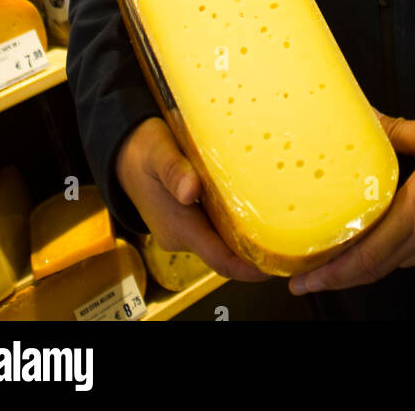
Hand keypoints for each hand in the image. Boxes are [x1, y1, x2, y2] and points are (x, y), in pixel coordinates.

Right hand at [115, 117, 270, 281]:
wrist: (121, 149)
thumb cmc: (142, 147)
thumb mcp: (157, 151)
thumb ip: (174, 170)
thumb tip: (190, 190)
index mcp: (179, 226)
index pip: (221, 259)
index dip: (250, 267)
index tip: (278, 264)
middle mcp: (183, 235)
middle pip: (228, 252)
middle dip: (257, 248)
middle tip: (293, 233)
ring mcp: (185, 229)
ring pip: (224, 239)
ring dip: (249, 233)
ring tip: (283, 216)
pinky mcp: (188, 219)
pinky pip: (218, 226)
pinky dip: (237, 219)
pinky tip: (257, 203)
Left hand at [288, 114, 414, 294]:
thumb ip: (394, 131)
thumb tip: (367, 119)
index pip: (365, 256)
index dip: (331, 272)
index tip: (304, 277)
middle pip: (372, 270)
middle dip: (335, 277)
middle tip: (305, 279)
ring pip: (393, 265)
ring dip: (364, 264)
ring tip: (337, 255)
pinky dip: (392, 255)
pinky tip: (383, 239)